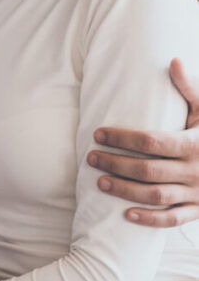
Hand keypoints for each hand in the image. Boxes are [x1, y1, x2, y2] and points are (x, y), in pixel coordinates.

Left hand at [90, 57, 198, 227]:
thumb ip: (190, 88)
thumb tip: (173, 61)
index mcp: (196, 143)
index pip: (151, 141)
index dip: (122, 138)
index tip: (98, 134)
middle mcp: (196, 170)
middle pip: (148, 170)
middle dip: (116, 164)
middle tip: (91, 157)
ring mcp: (198, 193)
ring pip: (156, 196)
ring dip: (125, 191)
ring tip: (100, 182)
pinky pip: (173, 220)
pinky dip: (150, 219)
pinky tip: (126, 215)